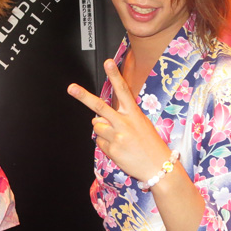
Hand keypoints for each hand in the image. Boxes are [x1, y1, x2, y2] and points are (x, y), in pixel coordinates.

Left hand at [67, 59, 169, 182]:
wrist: (159, 167)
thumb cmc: (150, 144)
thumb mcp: (141, 123)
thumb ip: (121, 117)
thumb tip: (98, 118)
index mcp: (134, 113)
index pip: (123, 90)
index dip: (115, 75)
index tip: (108, 62)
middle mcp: (125, 123)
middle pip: (100, 107)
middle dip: (83, 96)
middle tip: (71, 88)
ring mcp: (117, 137)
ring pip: (96, 126)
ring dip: (102, 130)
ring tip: (118, 137)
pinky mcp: (112, 149)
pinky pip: (99, 142)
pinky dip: (105, 144)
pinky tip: (118, 148)